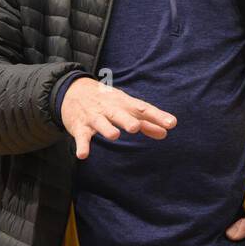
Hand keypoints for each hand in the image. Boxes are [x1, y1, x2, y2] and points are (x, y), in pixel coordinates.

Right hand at [60, 77, 175, 159]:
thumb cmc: (107, 102)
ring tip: (114, 136)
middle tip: (136, 127)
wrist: (73, 90)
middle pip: (120, 114)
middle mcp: (109, 108)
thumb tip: (165, 133)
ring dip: (106, 128)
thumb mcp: (126, 108)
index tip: (171, 123)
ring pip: (100, 122)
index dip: (157, 116)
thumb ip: (146, 122)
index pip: (142, 109)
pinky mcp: (79, 126)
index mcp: (124, 103)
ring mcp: (94, 117)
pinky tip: (83, 155)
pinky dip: (82, 145)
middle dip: (128, 120)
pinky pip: (81, 137)